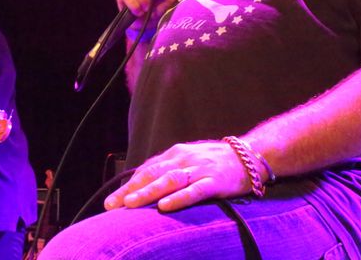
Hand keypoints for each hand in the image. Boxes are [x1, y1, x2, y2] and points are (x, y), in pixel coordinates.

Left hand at [103, 140, 252, 212]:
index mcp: (175, 154)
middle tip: (112, 205)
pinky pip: (195, 190)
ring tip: (131, 203)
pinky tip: (165, 206)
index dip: (128, 185)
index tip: (112, 201)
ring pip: (170, 180)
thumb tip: (144, 186)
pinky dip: (179, 198)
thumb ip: (169, 170)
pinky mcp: (215, 181)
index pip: (147, 169)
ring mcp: (199, 169)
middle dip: (130, 190)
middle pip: (152, 174)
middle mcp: (184, 158)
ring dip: (149, 192)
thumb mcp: (189, 161)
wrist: (249, 155)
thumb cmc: (215, 161)